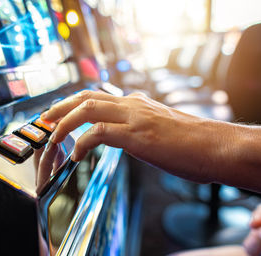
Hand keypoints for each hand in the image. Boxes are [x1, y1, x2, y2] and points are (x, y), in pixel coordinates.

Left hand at [41, 90, 218, 182]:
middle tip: (45, 118)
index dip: (74, 104)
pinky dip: (82, 142)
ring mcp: (134, 117)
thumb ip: (138, 127)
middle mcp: (133, 105)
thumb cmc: (190, 143)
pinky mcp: (137, 134)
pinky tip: (76, 154)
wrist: (215, 146)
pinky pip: (99, 132)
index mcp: (137, 103)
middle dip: (61, 107)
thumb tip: (121, 135)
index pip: (98, 97)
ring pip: (88, 109)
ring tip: (52, 136)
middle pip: (87, 97)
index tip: (59, 114)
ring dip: (65, 122)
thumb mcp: (159, 128)